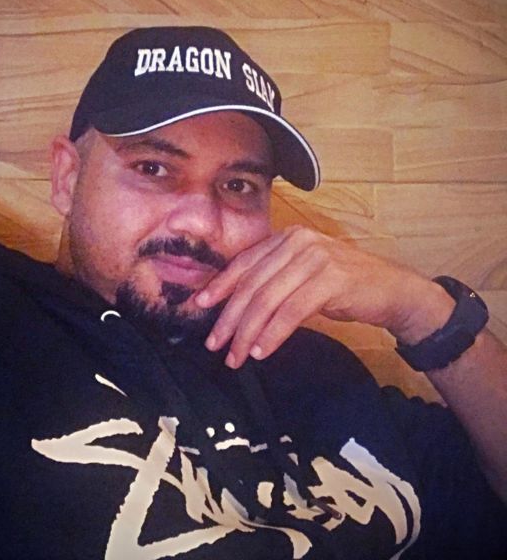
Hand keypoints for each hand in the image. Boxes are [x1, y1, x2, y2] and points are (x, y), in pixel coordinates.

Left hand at [194, 226, 452, 367]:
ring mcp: (315, 257)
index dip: (220, 286)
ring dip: (247, 332)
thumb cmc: (343, 286)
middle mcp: (298, 241)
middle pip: (252, 284)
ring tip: (236, 356)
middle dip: (229, 318)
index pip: (244, 262)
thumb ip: (272, 283)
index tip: (200, 307)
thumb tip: (233, 308)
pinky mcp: (332, 279)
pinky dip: (273, 334)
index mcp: (287, 237)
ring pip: (267, 299)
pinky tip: (262, 351)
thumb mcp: (301, 277)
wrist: (393, 290)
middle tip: (215, 344)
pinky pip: (291, 311)